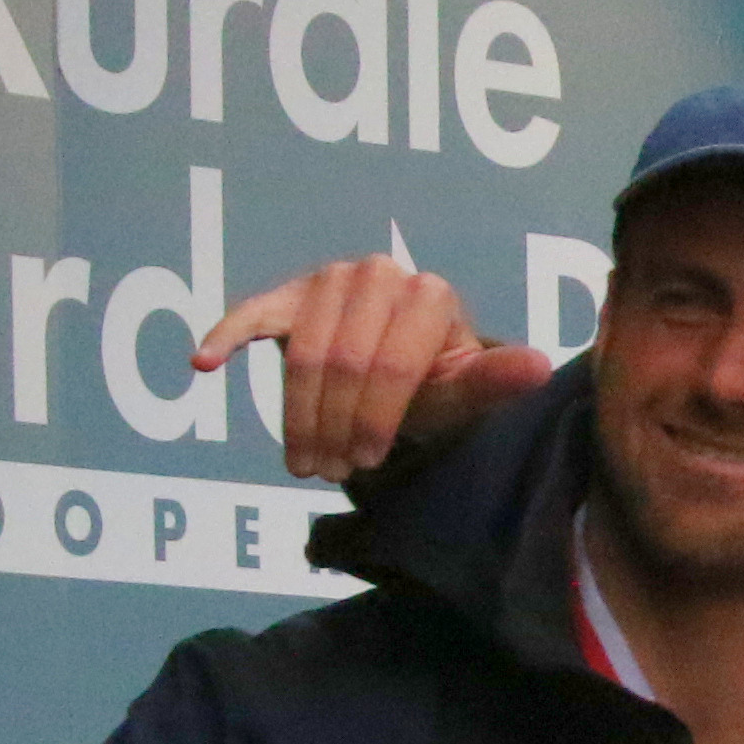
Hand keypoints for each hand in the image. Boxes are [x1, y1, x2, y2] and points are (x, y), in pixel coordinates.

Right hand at [198, 257, 549, 482]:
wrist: (399, 376)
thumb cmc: (433, 389)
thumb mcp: (461, 396)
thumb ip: (493, 382)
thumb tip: (538, 365)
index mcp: (429, 294)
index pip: (390, 364)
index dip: (372, 419)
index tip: (364, 462)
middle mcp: (379, 273)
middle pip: (341, 361)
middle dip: (332, 424)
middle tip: (329, 471)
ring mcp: (330, 278)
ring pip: (300, 353)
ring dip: (296, 415)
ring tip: (304, 461)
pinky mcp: (289, 294)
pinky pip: (254, 313)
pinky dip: (227, 336)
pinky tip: (204, 363)